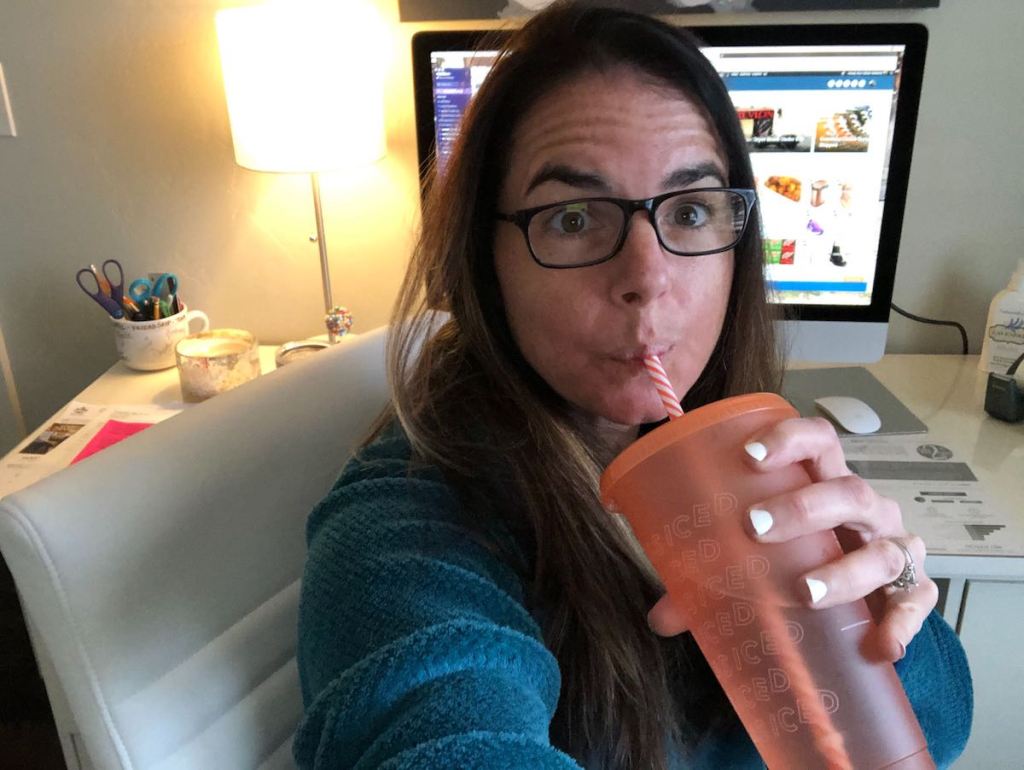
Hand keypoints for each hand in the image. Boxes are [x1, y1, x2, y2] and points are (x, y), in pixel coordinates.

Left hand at [647, 416, 937, 662]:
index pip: (818, 440)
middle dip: (803, 507)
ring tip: (805, 591)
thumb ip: (706, 581)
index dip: (788, 439)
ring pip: (884, 549)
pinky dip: (901, 622)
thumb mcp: (753, 560)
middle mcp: (865, 508)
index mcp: (824, 481)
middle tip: (756, 527)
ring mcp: (892, 546)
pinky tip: (881, 643)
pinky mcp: (910, 590)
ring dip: (846, 570)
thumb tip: (659, 616)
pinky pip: (916, 602)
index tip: (749, 455)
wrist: (855, 597)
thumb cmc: (798, 559)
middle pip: (848, 491)